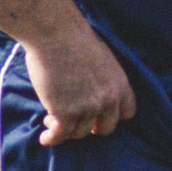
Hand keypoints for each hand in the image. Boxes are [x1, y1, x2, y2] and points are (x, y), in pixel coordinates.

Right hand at [23, 23, 136, 146]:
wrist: (55, 32)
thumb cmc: (72, 38)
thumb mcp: (101, 58)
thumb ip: (102, 79)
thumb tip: (91, 91)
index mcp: (120, 83)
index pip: (127, 113)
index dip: (112, 116)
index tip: (100, 116)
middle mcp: (108, 99)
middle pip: (106, 129)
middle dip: (92, 128)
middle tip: (77, 123)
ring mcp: (87, 108)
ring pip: (80, 133)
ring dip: (66, 130)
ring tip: (51, 121)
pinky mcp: (65, 112)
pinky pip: (60, 135)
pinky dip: (52, 138)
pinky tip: (44, 137)